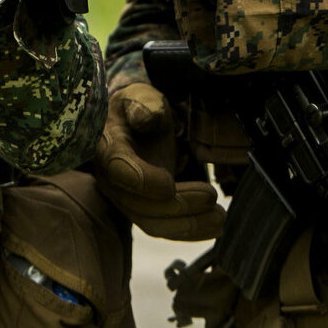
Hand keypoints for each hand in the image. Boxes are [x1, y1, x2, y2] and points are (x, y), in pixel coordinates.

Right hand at [93, 83, 224, 240]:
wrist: (134, 121)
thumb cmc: (138, 106)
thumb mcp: (139, 96)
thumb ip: (143, 104)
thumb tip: (147, 117)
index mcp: (107, 147)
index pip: (117, 169)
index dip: (142, 181)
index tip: (169, 185)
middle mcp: (111, 179)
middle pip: (138, 204)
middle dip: (177, 206)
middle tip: (210, 196)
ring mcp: (126, 198)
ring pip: (152, 222)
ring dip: (188, 225)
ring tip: (220, 218)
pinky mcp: (144, 210)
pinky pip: (164, 227)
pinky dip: (190, 231)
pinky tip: (215, 227)